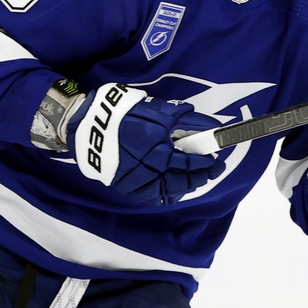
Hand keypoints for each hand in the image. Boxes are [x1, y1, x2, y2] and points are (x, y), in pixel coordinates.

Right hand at [67, 83, 222, 204]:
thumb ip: (186, 119)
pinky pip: (154, 196)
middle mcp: (148, 166)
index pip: (189, 160)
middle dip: (202, 174)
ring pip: (170, 190)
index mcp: (156, 146)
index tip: (216, 155)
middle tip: (215, 169)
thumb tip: (212, 127)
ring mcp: (138, 180)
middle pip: (182, 177)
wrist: (91, 127)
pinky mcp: (129, 188)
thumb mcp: (158, 110)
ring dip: (188, 185)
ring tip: (200, 179)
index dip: (206, 160)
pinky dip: (169, 194)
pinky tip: (178, 189)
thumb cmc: (127, 114)